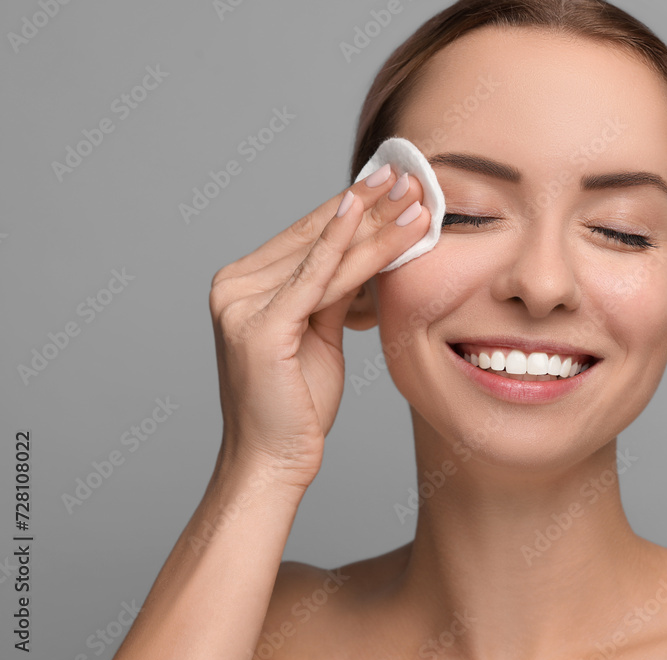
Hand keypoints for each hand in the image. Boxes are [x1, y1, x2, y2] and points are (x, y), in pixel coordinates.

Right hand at [207, 166, 428, 489]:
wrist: (273, 461)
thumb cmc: (297, 404)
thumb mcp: (318, 335)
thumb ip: (333, 293)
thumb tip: (365, 257)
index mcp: (243, 285)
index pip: (308, 237)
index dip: (352, 207)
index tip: (392, 183)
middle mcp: (234, 287)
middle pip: (317, 237)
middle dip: (369, 205)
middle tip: (410, 175)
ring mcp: (241, 305)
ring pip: (326, 254)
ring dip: (374, 222)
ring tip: (415, 197)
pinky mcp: (259, 327)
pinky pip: (315, 278)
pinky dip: (345, 246)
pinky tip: (368, 216)